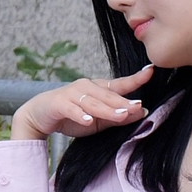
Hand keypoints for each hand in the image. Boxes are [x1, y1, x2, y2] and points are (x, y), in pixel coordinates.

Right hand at [10, 64, 154, 140]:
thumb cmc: (72, 116)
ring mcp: (72, 94)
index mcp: (98, 89)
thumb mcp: (99, 120)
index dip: (135, 79)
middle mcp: (86, 87)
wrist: (40, 115)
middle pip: (109, 96)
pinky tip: (87, 120)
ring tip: (121, 116)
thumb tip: (142, 112)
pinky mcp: (59, 104)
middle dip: (123, 103)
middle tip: (138, 107)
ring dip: (107, 110)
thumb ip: (118, 116)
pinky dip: (79, 115)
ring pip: (93, 103)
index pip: (120, 84)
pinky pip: (72, 109)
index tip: (150, 71)